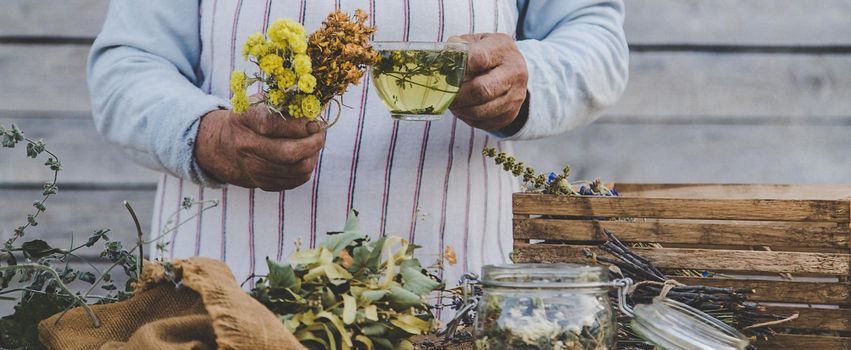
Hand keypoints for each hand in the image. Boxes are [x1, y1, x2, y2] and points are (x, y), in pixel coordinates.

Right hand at [195, 106, 324, 190]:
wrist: (232, 146)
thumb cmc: (256, 118)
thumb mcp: (265, 102)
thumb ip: (287, 103)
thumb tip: (314, 112)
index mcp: (243, 119)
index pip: (271, 125)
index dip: (298, 124)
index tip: (312, 121)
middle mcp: (245, 146)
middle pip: (287, 153)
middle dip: (312, 143)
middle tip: (320, 133)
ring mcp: (254, 169)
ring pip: (299, 168)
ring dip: (313, 154)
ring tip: (314, 142)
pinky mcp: (266, 184)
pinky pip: (299, 178)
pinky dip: (308, 165)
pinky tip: (305, 154)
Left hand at [449, 33, 527, 130]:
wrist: (512, 70)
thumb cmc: (488, 55)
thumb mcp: (475, 42)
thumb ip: (457, 49)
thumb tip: (440, 63)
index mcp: (503, 48)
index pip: (479, 58)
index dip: (459, 67)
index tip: (445, 71)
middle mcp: (515, 72)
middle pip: (482, 90)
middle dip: (457, 95)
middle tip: (444, 94)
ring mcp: (515, 96)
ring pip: (481, 111)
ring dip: (460, 109)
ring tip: (452, 102)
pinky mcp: (510, 114)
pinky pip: (484, 122)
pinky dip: (468, 118)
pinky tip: (463, 109)